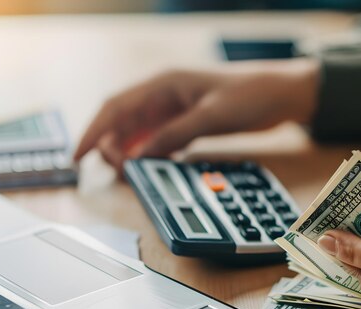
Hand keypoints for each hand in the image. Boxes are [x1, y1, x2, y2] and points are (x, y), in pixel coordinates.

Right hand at [74, 59, 319, 171]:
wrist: (282, 95)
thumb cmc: (251, 93)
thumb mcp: (212, 115)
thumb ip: (175, 134)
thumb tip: (139, 156)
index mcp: (164, 83)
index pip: (116, 106)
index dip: (93, 131)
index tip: (77, 155)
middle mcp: (165, 95)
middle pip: (123, 121)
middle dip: (110, 146)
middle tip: (111, 172)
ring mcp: (176, 110)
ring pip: (140, 132)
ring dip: (129, 151)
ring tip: (126, 173)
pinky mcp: (189, 123)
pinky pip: (160, 139)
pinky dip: (151, 153)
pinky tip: (149, 166)